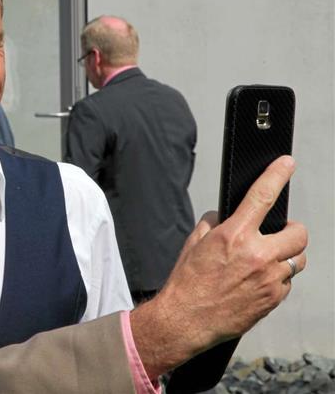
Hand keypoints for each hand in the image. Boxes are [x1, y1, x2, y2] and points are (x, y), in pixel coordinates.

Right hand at [131, 156, 307, 378]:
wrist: (186, 320)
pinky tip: (257, 283)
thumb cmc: (187, 281)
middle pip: (298, 233)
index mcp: (233, 236)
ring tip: (266, 261)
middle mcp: (256, 255)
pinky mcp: (273, 300)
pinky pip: (287, 283)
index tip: (286, 163)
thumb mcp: (194, 243)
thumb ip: (214, 224)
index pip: (262, 197)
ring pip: (297, 260)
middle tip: (280, 233)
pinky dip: (277, 280)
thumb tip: (227, 215)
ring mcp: (269, 280)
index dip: (277, 175)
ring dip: (286, 257)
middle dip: (292, 230)